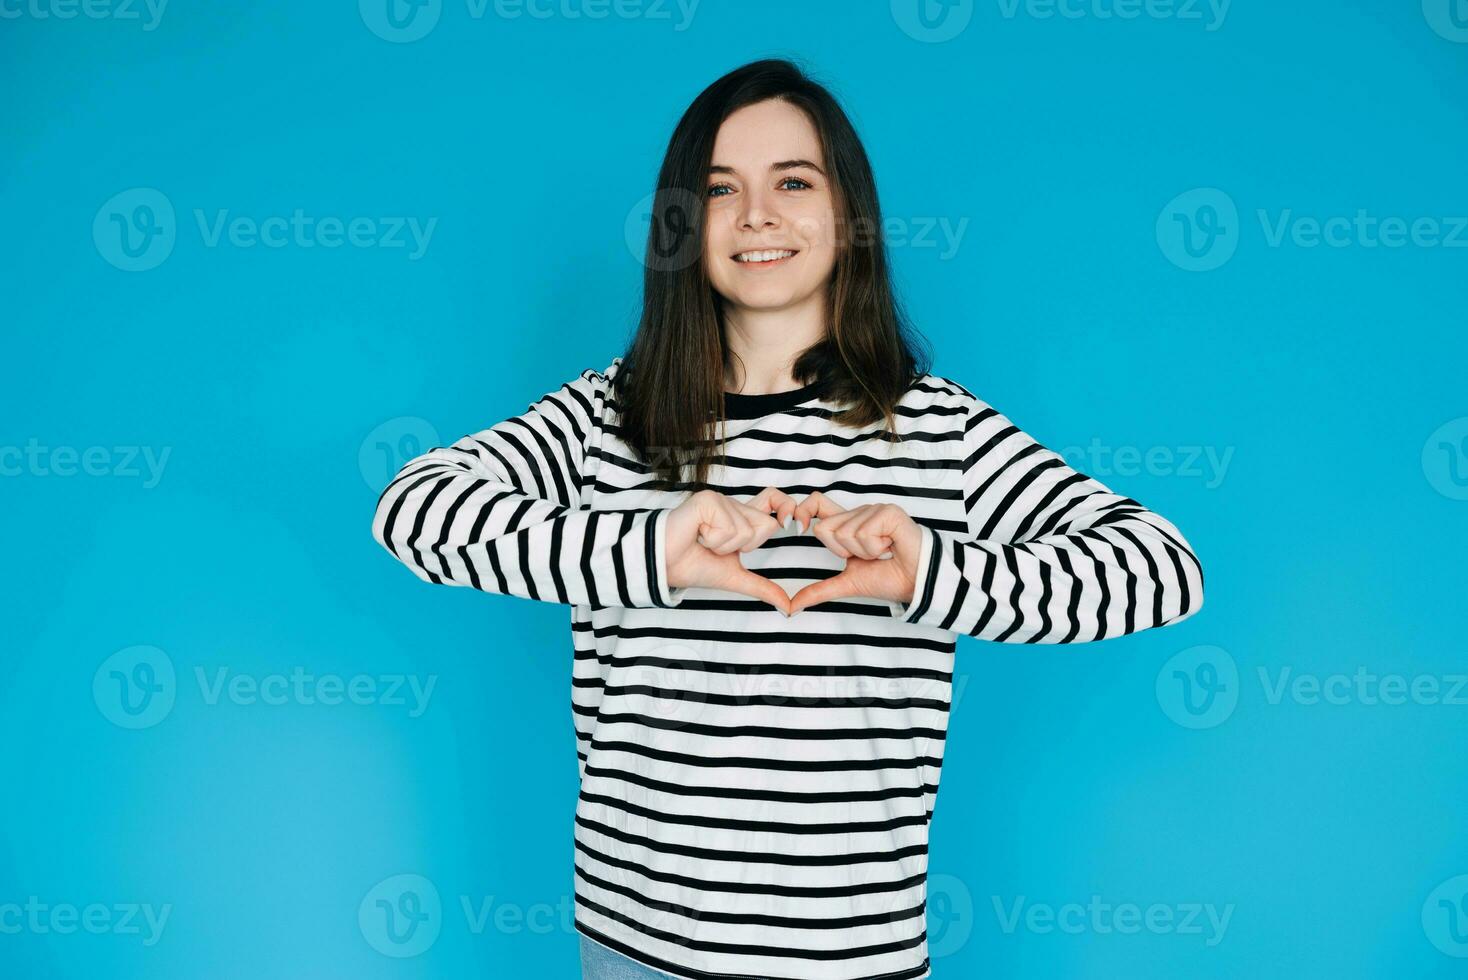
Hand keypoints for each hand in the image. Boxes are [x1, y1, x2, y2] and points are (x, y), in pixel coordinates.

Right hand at [664, 487, 797, 614]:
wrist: (664, 567)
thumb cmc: (693, 566)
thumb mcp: (735, 578)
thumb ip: (762, 588)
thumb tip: (787, 606)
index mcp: (741, 518)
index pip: (774, 499)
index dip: (787, 508)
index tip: (793, 525)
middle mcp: (733, 506)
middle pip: (767, 523)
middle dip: (745, 546)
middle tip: (718, 547)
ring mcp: (720, 500)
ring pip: (747, 530)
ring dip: (725, 547)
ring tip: (704, 542)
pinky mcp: (707, 500)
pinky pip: (729, 527)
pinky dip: (713, 541)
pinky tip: (697, 536)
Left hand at [787, 492, 924, 614]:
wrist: (917, 584)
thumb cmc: (889, 579)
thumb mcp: (847, 583)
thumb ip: (819, 590)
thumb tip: (793, 606)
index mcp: (848, 524)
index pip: (817, 504)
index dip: (803, 512)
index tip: (797, 528)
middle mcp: (859, 513)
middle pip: (825, 528)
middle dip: (844, 551)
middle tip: (868, 556)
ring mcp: (874, 510)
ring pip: (844, 533)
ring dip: (864, 552)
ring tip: (883, 553)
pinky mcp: (888, 512)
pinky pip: (864, 533)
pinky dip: (876, 548)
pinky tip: (892, 547)